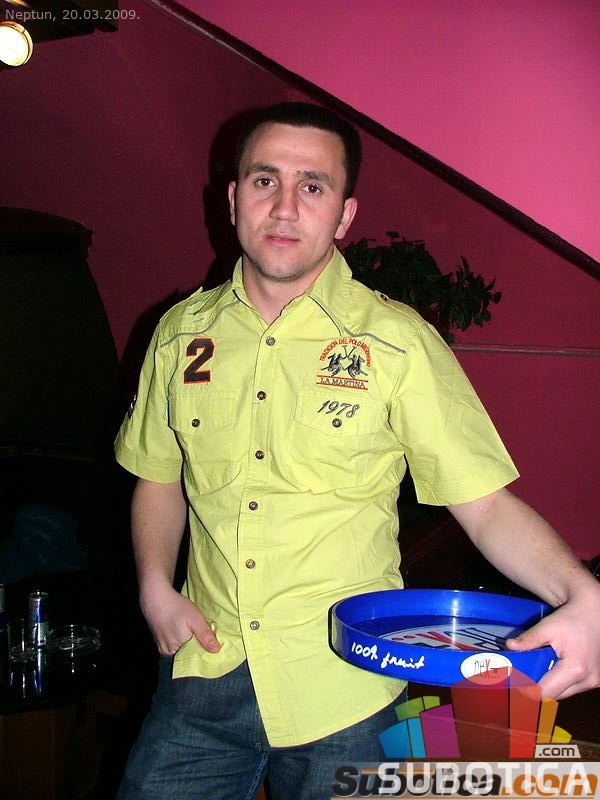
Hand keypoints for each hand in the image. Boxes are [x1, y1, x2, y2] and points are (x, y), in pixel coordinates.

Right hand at [139, 578, 220, 655]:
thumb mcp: (195, 619)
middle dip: (195, 643)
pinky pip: (173, 641)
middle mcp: (167, 651)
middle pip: (187, 652)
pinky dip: (179, 635)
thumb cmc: (175, 606)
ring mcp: (162, 645)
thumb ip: (205, 635)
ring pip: (180, 646)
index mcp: (176, 650)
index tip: (208, 640)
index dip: (202, 649)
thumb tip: (216, 650)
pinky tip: (180, 625)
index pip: (193, 656)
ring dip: (186, 638)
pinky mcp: (159, 639)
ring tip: (187, 626)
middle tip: (196, 629)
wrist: (156, 596)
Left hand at [506, 581, 599, 698]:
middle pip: (555, 695)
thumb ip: (529, 639)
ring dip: (552, 683)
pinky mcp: (596, 679)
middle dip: (539, 686)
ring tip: (541, 666)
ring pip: (565, 693)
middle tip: (525, 673)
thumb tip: (510, 646)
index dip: (529, 689)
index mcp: (576, 669)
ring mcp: (594, 681)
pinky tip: (555, 666)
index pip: (546, 692)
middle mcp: (588, 680)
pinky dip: (562, 680)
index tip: (516, 681)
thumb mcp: (548, 627)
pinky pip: (574, 687)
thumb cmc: (572, 618)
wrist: (594, 613)